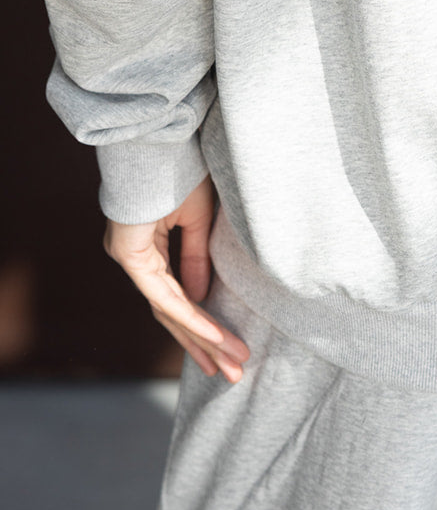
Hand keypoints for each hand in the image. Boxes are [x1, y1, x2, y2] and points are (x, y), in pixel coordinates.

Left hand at [103, 174, 250, 381]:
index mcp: (147, 249)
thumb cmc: (179, 168)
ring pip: (168, 312)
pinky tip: (215, 335)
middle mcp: (135, 258)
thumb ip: (196, 259)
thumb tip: (202, 297)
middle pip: (171, 315)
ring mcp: (129, 258)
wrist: (160, 137)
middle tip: (233, 372)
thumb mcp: (199, 220)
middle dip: (205, 345)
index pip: (176, 298)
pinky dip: (192, 315)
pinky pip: (163, 296)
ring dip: (203, 339)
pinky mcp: (129, 254)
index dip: (202, 325)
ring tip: (233, 362)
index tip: (229, 348)